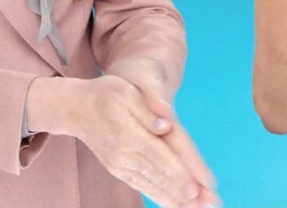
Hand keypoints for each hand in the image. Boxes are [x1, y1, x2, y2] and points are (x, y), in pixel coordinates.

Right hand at [26, 74, 217, 207]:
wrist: (76, 109)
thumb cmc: (105, 93)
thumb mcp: (125, 90)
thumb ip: (147, 108)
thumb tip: (165, 125)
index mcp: (128, 133)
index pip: (159, 156)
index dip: (178, 173)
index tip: (195, 189)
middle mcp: (124, 155)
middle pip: (160, 176)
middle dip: (185, 192)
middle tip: (211, 204)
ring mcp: (121, 165)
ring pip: (153, 186)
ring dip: (176, 200)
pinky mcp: (120, 170)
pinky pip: (143, 187)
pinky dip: (160, 197)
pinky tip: (176, 206)